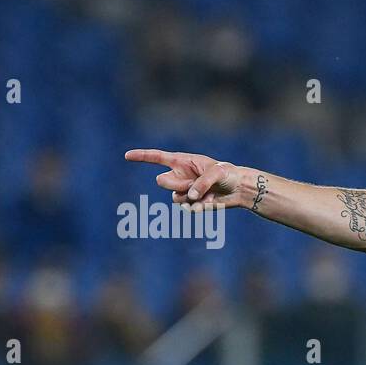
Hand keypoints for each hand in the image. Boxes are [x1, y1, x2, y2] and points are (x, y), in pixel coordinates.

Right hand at [125, 148, 244, 206]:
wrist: (238, 189)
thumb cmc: (228, 174)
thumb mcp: (217, 173)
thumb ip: (202, 183)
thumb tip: (190, 197)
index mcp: (182, 161)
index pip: (157, 157)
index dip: (142, 156)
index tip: (127, 156)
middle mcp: (180, 175)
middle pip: (162, 182)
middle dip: (177, 185)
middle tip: (195, 185)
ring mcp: (184, 190)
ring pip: (175, 198)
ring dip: (190, 197)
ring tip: (208, 193)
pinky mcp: (192, 203)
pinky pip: (187, 208)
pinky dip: (198, 207)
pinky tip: (210, 203)